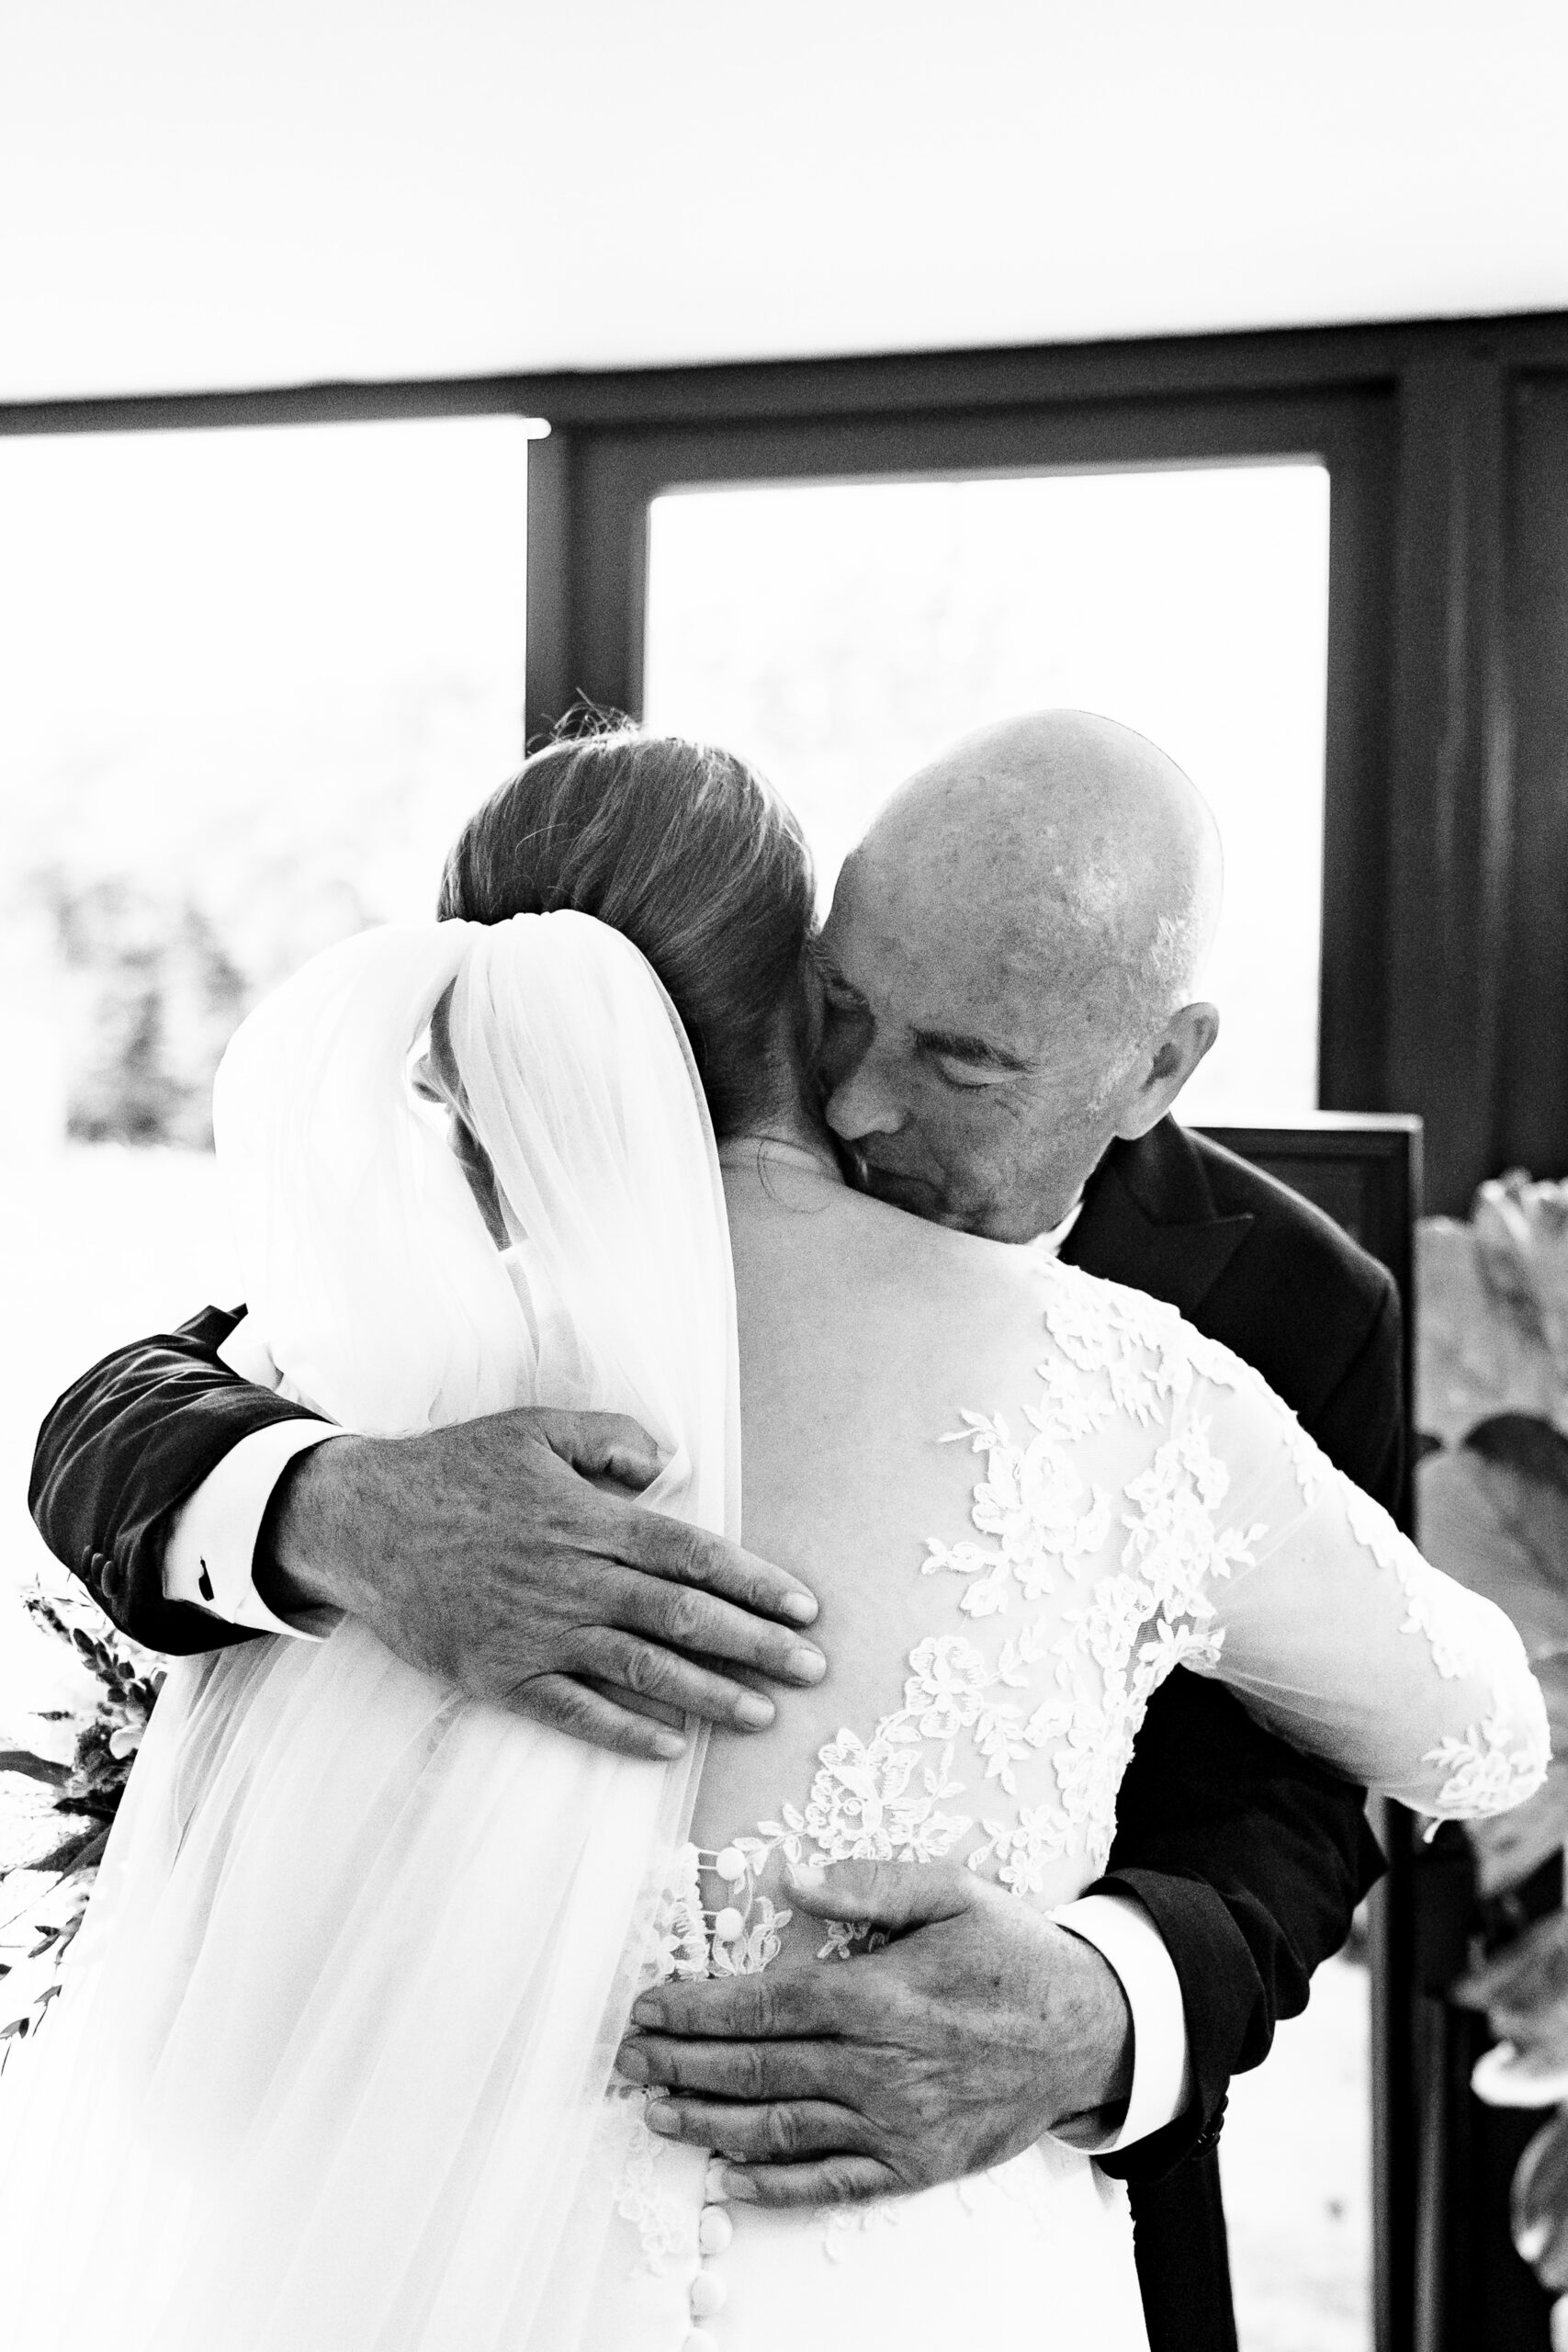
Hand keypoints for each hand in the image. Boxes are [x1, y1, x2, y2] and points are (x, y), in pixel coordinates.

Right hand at [260, 1408, 823, 1758]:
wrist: (361, 1521)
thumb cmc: (454, 1468)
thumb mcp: (534, 1427)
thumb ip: (608, 1437)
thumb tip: (668, 1464)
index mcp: (590, 1520)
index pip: (692, 1555)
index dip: (754, 1582)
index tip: (805, 1607)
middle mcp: (573, 1580)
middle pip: (683, 1618)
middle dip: (756, 1646)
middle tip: (814, 1669)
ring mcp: (536, 1633)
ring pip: (641, 1670)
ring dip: (709, 1695)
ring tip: (764, 1714)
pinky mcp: (499, 1675)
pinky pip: (572, 1712)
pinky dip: (623, 1731)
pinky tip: (670, 1747)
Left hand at [617, 1857, 1131, 2204]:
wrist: (1093, 2031)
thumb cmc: (1017, 1955)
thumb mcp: (950, 1892)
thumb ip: (864, 1885)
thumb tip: (787, 1873)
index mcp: (879, 1995)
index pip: (763, 2005)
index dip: (697, 2009)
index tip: (649, 2005)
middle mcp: (879, 2067)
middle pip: (757, 2069)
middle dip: (681, 2063)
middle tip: (627, 2059)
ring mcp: (895, 2125)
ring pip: (780, 2129)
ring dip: (707, 2121)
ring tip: (654, 2110)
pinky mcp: (913, 2166)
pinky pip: (830, 2182)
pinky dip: (772, 2184)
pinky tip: (727, 2174)